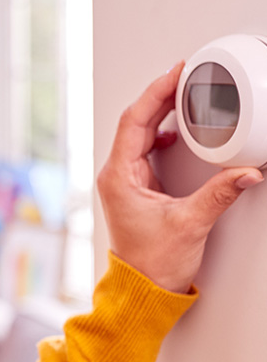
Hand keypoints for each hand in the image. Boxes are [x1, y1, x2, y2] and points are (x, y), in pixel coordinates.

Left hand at [97, 63, 262, 292]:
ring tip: (184, 95)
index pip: (135, 121)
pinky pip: (145, 149)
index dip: (155, 93)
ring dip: (161, 113)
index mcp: (119, 176)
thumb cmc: (152, 262)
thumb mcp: (190, 224)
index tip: (175, 73)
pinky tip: (178, 131)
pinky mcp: (135, 187)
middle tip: (185, 76)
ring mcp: (124, 180)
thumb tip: (245, 173)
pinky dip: (162, 134)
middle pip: (136, 122)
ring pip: (140, 134)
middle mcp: (117, 174)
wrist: (143, 288)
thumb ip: (219, 195)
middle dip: (160, 96)